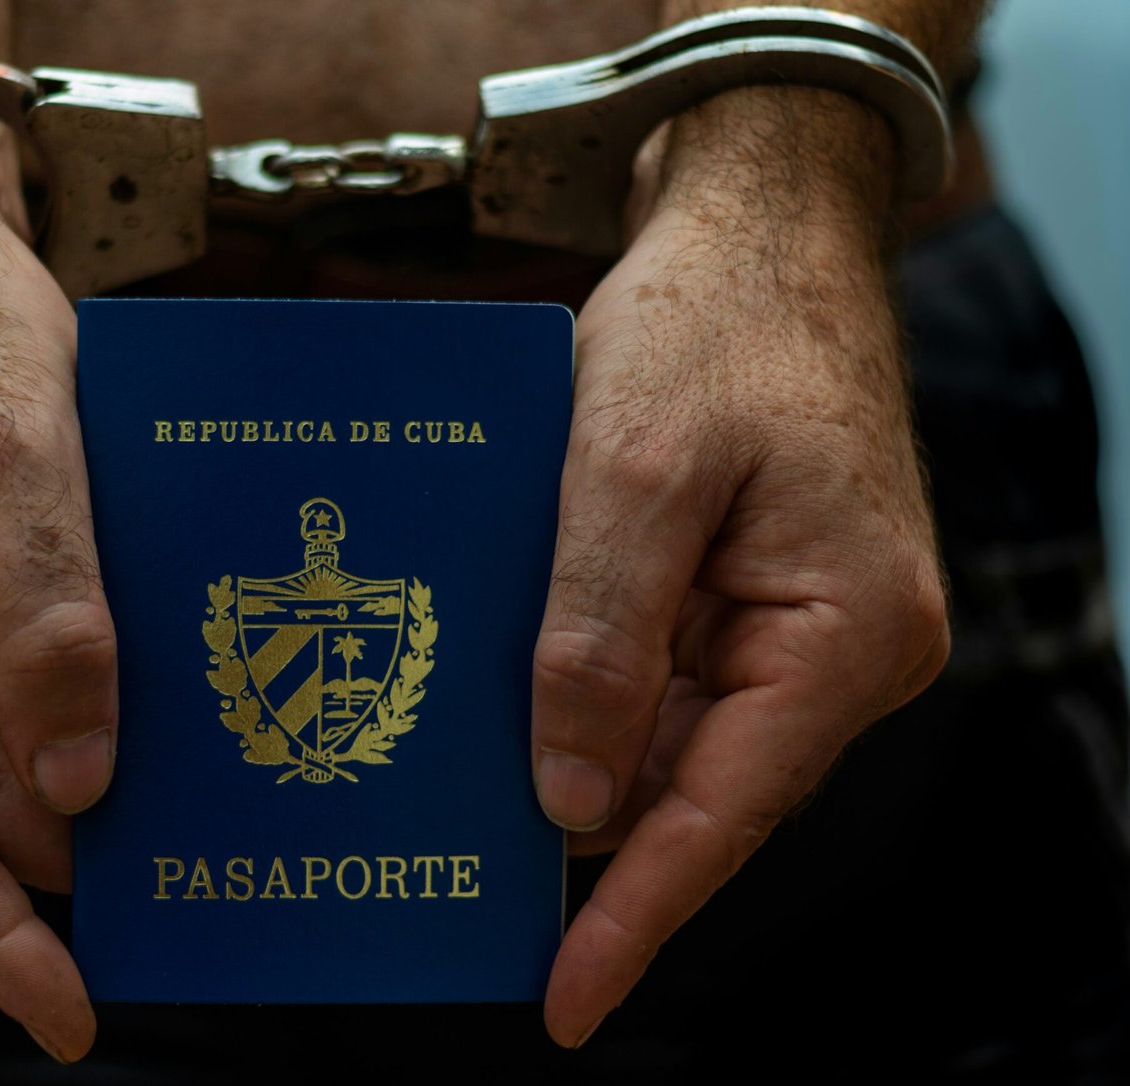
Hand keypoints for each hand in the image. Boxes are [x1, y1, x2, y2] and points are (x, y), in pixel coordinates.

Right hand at [0, 108, 111, 1061]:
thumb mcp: (1, 450)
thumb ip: (42, 613)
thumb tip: (81, 778)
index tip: (73, 1013)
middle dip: (67, 858)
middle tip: (195, 889)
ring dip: (87, 780)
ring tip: (204, 810)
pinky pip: (13, 688)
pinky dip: (84, 711)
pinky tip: (167, 717)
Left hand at [531, 89, 950, 1045]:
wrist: (758, 225)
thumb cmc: (713, 323)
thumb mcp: (631, 471)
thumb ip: (598, 639)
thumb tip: (568, 800)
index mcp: (842, 634)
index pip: (723, 814)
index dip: (637, 919)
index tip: (562, 1001)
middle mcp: (836, 649)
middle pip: (695, 783)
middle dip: (581, 825)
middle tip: (458, 876)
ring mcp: (795, 622)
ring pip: (672, 733)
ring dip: (576, 748)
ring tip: (459, 784)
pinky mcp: (752, 592)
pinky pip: (667, 673)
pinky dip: (591, 686)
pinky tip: (507, 689)